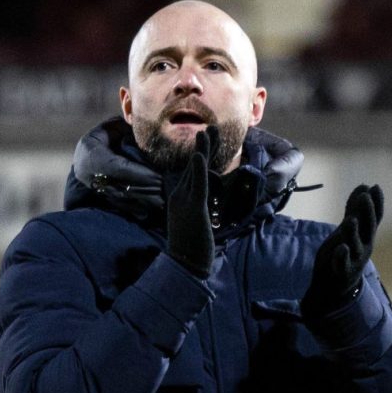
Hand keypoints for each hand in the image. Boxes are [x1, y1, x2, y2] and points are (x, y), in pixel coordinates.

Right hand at [166, 126, 218, 277]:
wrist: (184, 265)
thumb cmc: (191, 249)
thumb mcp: (193, 222)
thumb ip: (196, 208)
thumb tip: (202, 202)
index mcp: (181, 197)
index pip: (194, 171)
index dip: (202, 153)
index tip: (207, 137)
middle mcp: (180, 195)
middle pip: (194, 165)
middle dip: (204, 145)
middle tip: (211, 127)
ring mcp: (185, 201)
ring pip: (195, 170)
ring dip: (202, 150)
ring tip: (207, 131)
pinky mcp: (193, 208)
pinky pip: (197, 185)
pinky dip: (200, 170)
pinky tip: (200, 156)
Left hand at [302, 184, 382, 315]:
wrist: (334, 284)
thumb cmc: (344, 252)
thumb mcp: (349, 228)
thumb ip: (355, 209)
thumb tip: (364, 185)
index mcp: (366, 234)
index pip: (374, 216)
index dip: (376, 203)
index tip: (376, 187)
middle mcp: (364, 245)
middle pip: (368, 228)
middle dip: (367, 212)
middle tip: (366, 196)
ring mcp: (354, 259)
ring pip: (355, 244)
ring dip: (353, 232)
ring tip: (350, 220)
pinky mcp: (342, 271)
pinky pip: (342, 264)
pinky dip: (342, 256)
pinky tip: (340, 248)